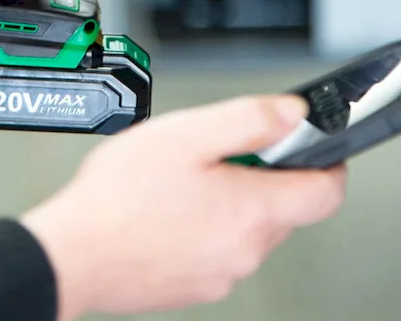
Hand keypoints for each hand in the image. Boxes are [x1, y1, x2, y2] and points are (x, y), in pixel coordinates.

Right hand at [20, 95, 346, 320]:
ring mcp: (222, 274)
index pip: (328, 192)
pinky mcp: (196, 287)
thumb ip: (249, 119)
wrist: (72, 255)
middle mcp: (246, 251)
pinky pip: (218, 249)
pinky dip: (204, 227)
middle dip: (262, 174)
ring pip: (248, 228)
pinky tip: (166, 210)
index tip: (312, 145)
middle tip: (217, 154)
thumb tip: (293, 113)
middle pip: (285, 207)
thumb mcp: (186, 134)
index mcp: (253, 211)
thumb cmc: (118, 199)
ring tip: (180, 181)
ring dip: (229, 201)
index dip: (328, 161)